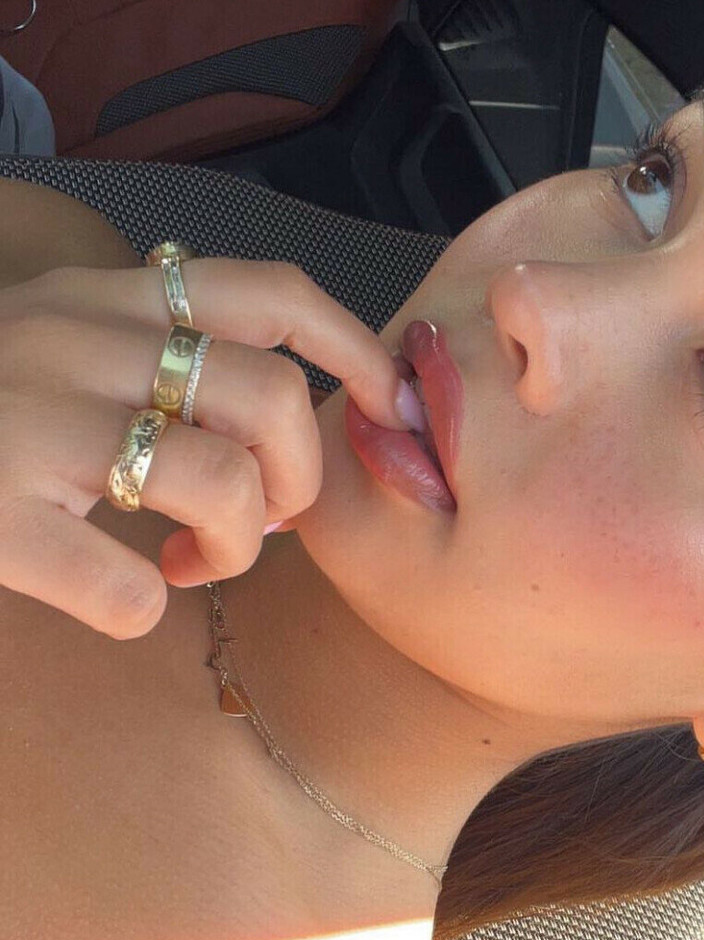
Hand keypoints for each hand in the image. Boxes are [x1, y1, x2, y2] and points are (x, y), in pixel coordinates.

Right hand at [0, 259, 417, 639]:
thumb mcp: (79, 345)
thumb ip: (177, 361)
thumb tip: (296, 445)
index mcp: (110, 299)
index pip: (272, 293)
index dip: (354, 348)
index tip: (390, 404)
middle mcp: (73, 340)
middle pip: (271, 398)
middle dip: (300, 479)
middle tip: (266, 520)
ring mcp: (26, 423)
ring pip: (219, 482)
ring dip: (238, 544)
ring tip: (195, 559)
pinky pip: (120, 586)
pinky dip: (141, 606)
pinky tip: (124, 597)